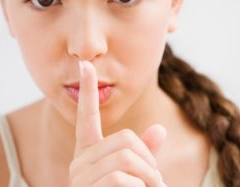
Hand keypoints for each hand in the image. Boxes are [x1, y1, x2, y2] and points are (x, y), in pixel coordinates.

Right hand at [69, 61, 166, 186]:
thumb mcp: (136, 173)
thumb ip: (145, 151)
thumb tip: (160, 129)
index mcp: (89, 152)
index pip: (87, 116)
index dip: (87, 90)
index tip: (85, 65)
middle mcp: (80, 161)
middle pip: (125, 138)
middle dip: (148, 160)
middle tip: (154, 180)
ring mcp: (80, 177)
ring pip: (126, 157)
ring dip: (149, 176)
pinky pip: (122, 179)